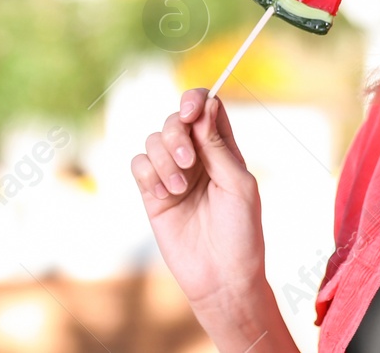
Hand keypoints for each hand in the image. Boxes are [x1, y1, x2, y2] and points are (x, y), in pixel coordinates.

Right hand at [131, 88, 266, 310]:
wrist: (221, 278)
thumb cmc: (241, 232)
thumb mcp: (239, 185)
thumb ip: (219, 147)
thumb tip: (207, 105)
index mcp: (223, 150)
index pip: (206, 108)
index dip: (195, 101)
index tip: (190, 113)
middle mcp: (197, 157)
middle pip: (174, 120)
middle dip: (176, 134)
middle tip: (187, 162)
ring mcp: (173, 174)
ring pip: (153, 140)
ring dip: (164, 159)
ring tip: (179, 188)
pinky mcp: (152, 194)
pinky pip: (138, 165)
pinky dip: (148, 173)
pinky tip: (164, 194)